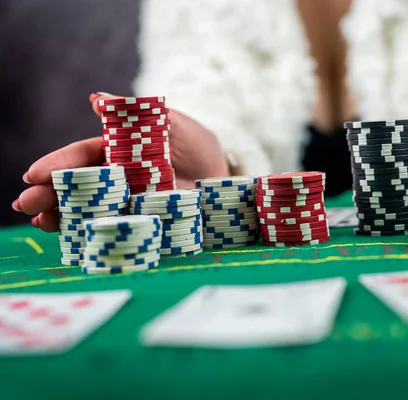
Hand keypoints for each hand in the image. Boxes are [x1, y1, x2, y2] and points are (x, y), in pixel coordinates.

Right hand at [13, 93, 229, 231]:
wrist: (223, 174)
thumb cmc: (196, 144)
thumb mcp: (172, 123)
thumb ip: (138, 114)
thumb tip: (98, 99)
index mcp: (118, 151)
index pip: (82, 157)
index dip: (58, 164)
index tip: (33, 174)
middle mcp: (118, 178)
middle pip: (78, 186)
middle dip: (49, 194)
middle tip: (24, 204)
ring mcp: (129, 201)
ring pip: (89, 209)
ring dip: (62, 216)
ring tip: (40, 223)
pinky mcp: (144, 221)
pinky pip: (115, 228)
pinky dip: (93, 234)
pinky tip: (71, 240)